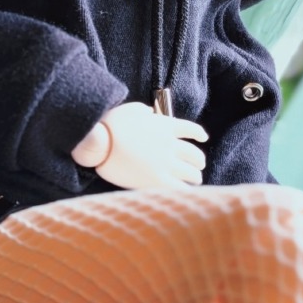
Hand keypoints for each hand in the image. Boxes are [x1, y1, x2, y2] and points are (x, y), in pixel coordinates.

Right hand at [94, 102, 208, 189]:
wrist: (99, 141)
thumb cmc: (111, 124)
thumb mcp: (132, 109)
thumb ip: (145, 112)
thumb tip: (150, 113)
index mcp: (165, 125)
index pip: (190, 129)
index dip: (199, 134)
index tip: (203, 138)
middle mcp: (170, 144)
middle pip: (194, 154)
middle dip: (198, 160)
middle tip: (199, 165)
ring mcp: (165, 163)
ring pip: (191, 172)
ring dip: (196, 176)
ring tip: (195, 180)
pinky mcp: (157, 180)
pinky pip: (180, 188)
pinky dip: (187, 190)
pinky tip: (188, 193)